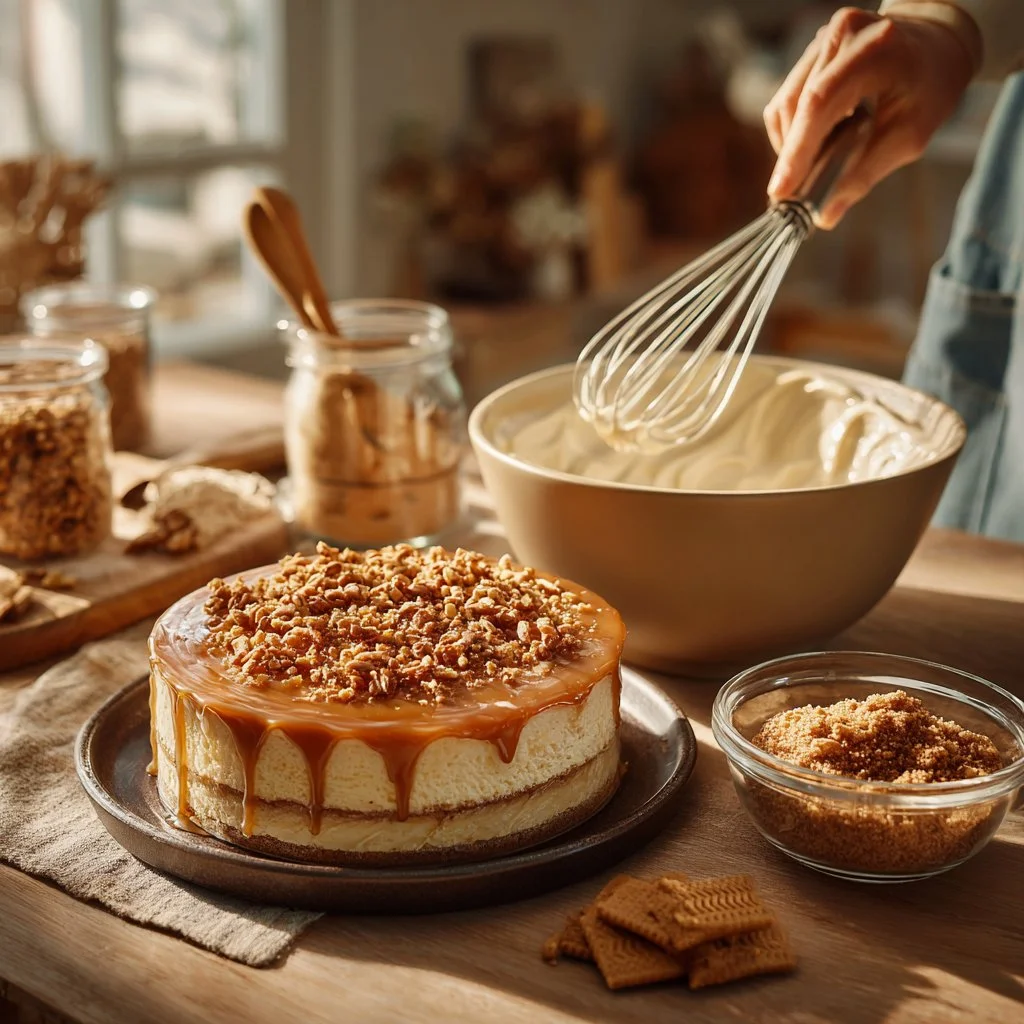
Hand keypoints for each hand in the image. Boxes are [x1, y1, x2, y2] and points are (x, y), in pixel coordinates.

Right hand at [763, 7, 973, 227]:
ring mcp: (825, 37)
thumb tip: (826, 216)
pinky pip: (788, 96)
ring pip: (785, 102)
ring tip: (812, 165)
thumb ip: (865, 174)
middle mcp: (844, 33)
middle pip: (795, 103)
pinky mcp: (814, 48)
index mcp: (877, 50)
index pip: (820, 102)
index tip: (781, 191)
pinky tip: (815, 141)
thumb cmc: (930, 87)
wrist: (937, 44)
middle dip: (790, 154)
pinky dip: (794, 128)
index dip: (796, 150)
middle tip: (791, 194)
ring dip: (791, 142)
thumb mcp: (909, 135)